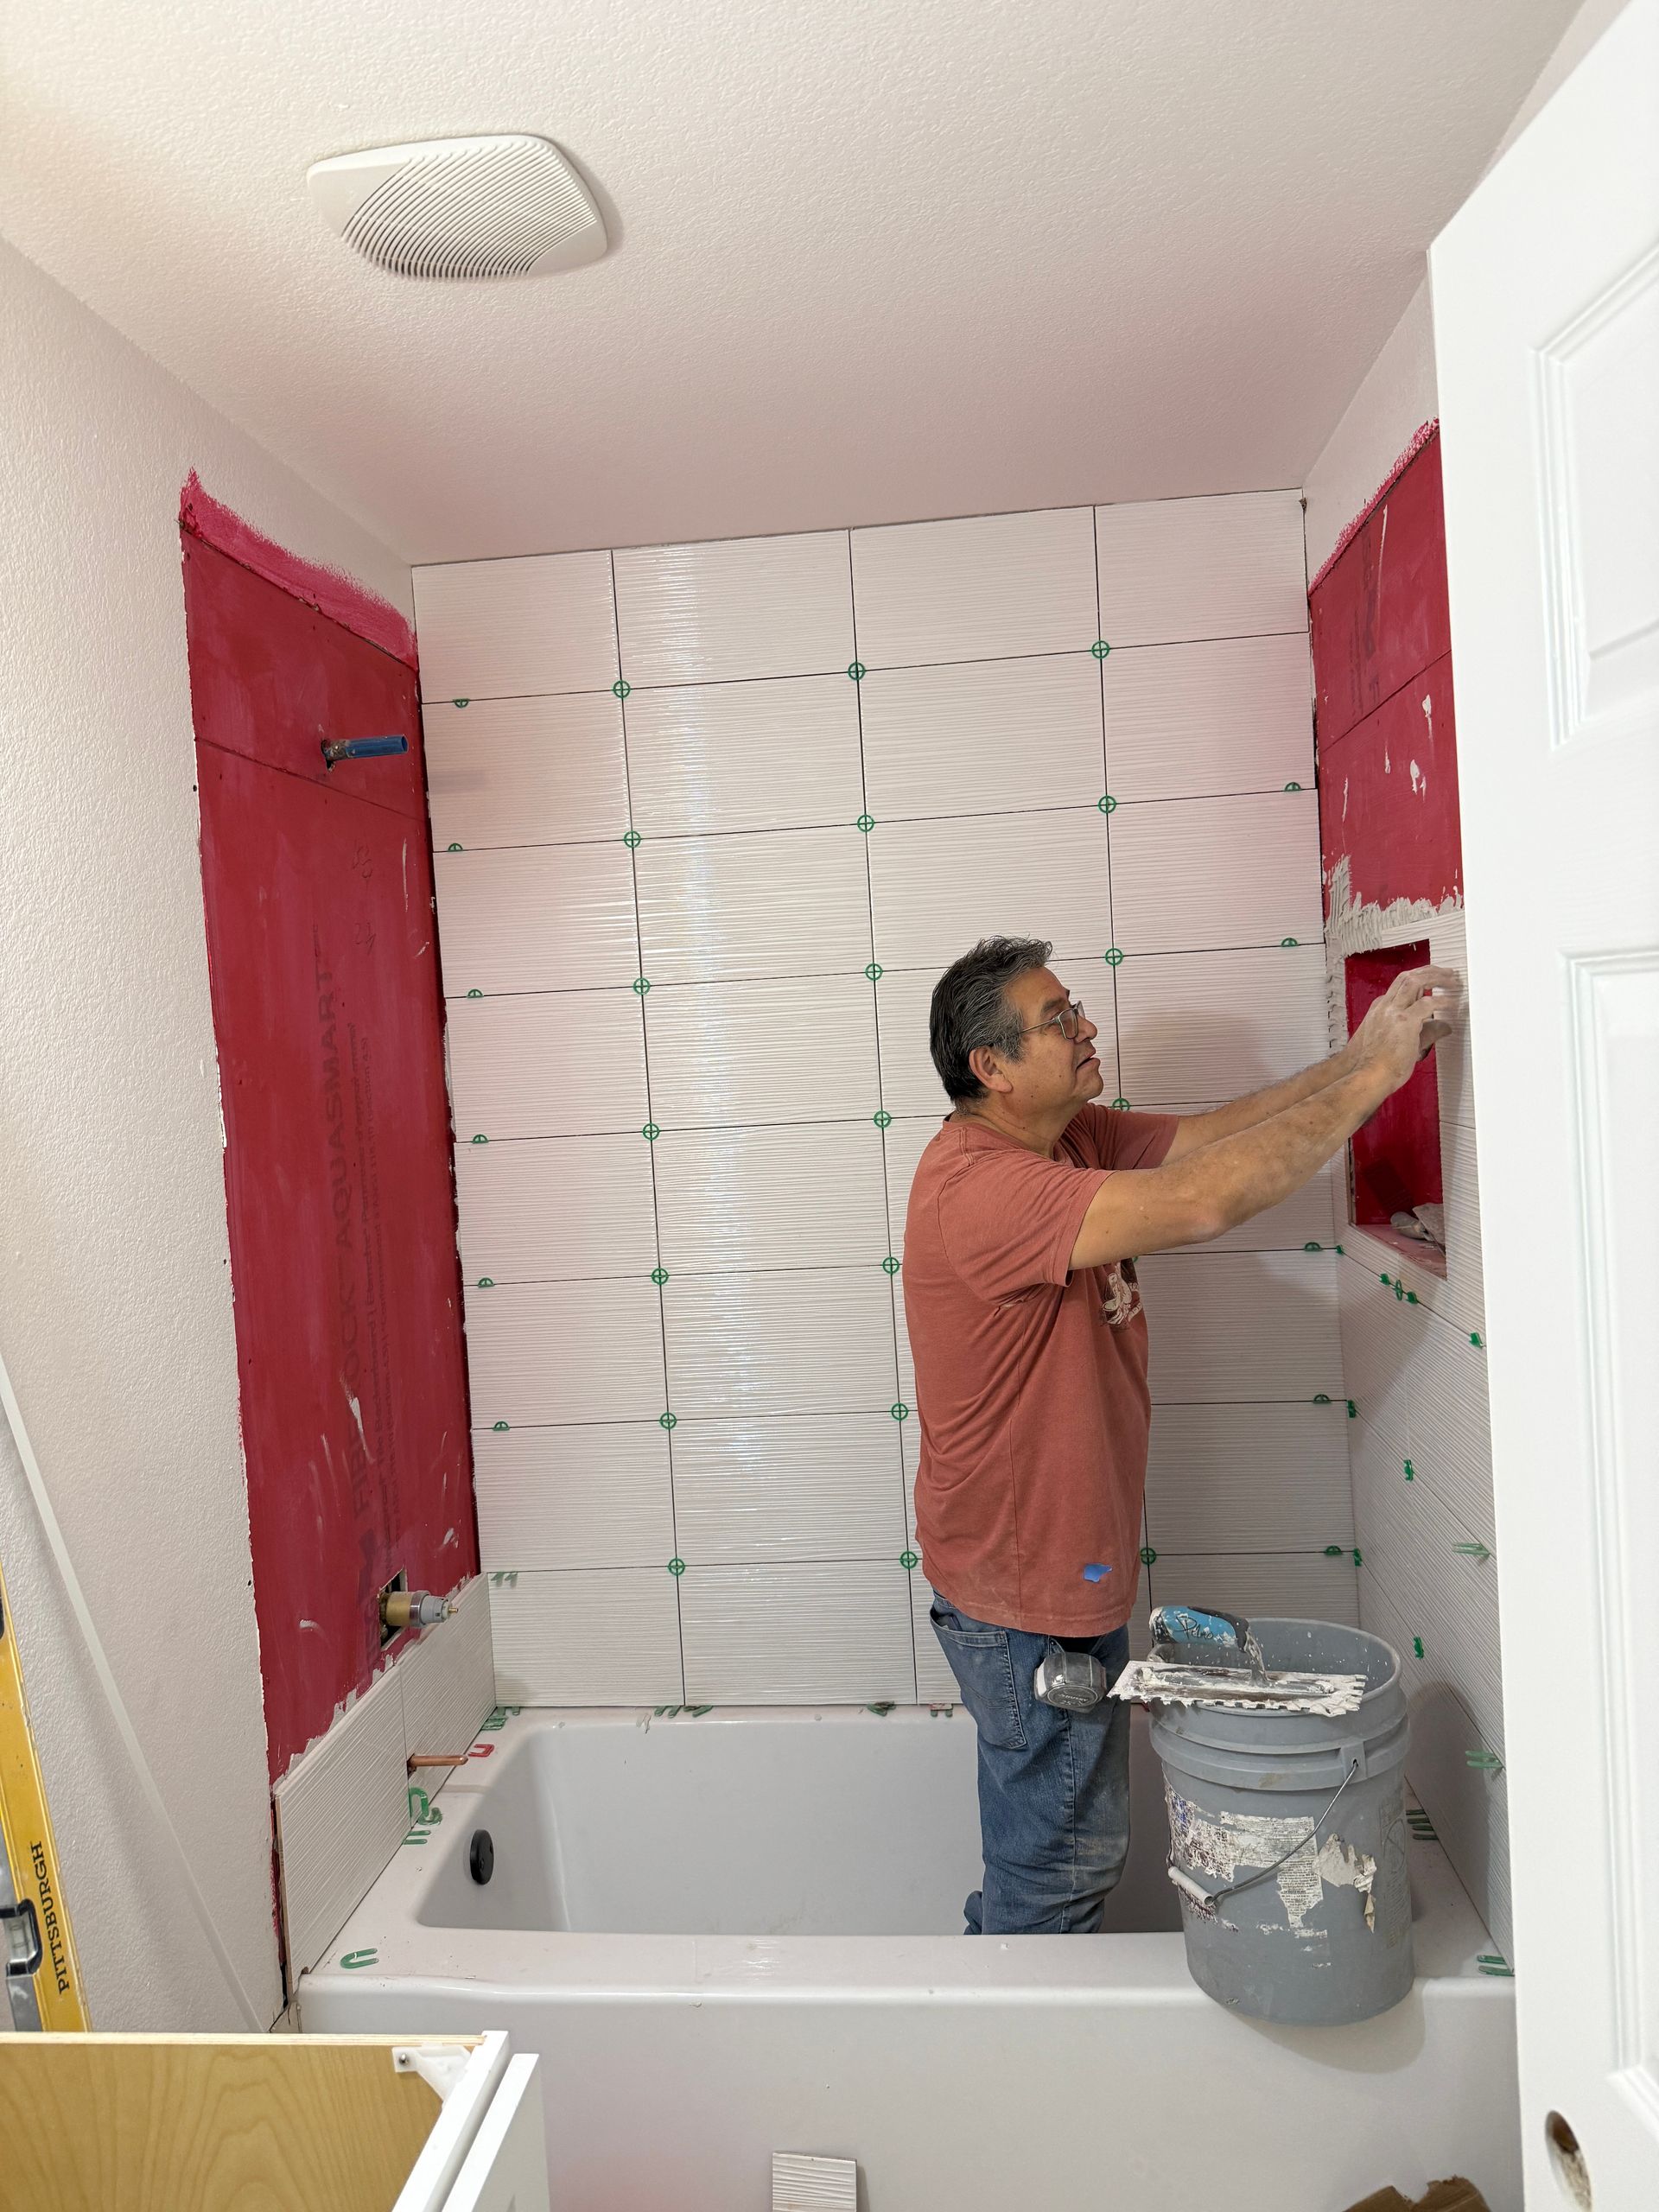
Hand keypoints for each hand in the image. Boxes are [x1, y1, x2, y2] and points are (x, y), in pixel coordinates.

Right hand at [1350, 965, 1461, 1090]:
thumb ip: (1423, 1030)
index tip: (1434, 981)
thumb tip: (1443, 1027)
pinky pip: (1428, 1003)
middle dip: (1429, 971)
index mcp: (1380, 1010)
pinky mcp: (1404, 1021)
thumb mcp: (1397, 1041)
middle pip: (1407, 977)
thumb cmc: (1377, 1065)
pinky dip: (1442, 1000)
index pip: (1402, 986)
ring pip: (1414, 981)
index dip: (1421, 980)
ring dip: (1436, 977)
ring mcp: (1393, 1012)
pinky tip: (1452, 1002)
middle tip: (1447, 973)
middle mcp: (1385, 1007)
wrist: (1367, 1075)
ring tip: (1452, 980)